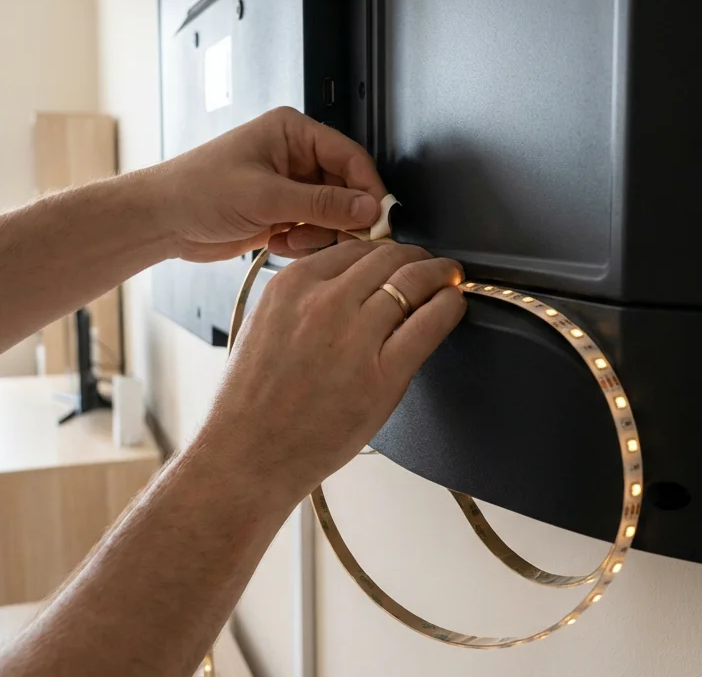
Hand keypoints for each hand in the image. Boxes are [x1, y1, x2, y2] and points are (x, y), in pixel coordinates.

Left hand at [152, 107, 387, 262]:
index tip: (379, 218)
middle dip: (341, 217)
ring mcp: (289, 186)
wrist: (161, 220)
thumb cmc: (197, 190)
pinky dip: (302, 242)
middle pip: (345, 188)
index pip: (350, 157)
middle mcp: (294, 156)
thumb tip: (368, 208)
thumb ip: (322, 204)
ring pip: (332, 214)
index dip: (368, 188)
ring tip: (291, 239)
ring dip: (318, 233)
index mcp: (293, 132)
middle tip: (341, 239)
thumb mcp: (265, 196)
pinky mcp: (281, 212)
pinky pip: (313, 230)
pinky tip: (277, 242)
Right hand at [203, 241, 466, 495]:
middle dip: (416, 256)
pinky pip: (430, 323)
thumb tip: (349, 283)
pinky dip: (449, 306)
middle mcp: (324, 303)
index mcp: (292, 286)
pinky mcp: (383, 375)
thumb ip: (304, 298)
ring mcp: (355, 338)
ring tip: (449, 278)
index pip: (355, 247)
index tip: (395, 258)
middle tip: (430, 265)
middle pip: (388, 257)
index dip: (384, 250)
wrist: (248, 454)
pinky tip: (453, 305)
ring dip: (439, 274)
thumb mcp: (265, 325)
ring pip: (413, 281)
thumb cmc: (252, 402)